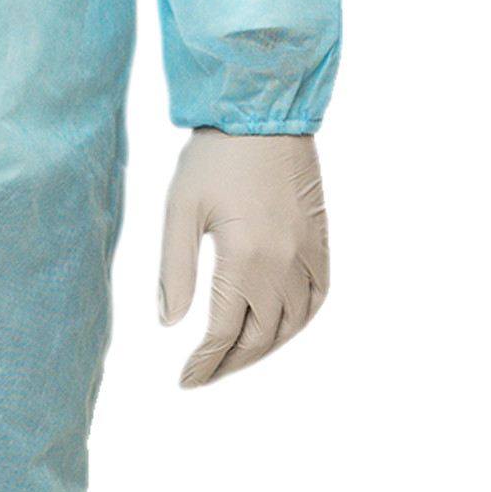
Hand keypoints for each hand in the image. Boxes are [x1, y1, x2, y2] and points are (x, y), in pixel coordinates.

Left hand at [157, 128, 329, 389]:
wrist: (262, 111)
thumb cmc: (214, 156)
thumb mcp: (181, 209)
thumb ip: (174, 269)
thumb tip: (169, 323)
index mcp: (244, 259)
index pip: (224, 332)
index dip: (205, 363)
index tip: (186, 380)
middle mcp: (283, 264)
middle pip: (261, 337)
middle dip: (232, 363)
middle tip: (206, 374)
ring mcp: (307, 253)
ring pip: (293, 324)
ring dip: (265, 349)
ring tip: (237, 358)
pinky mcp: (320, 239)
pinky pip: (318, 296)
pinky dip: (301, 320)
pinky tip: (282, 326)